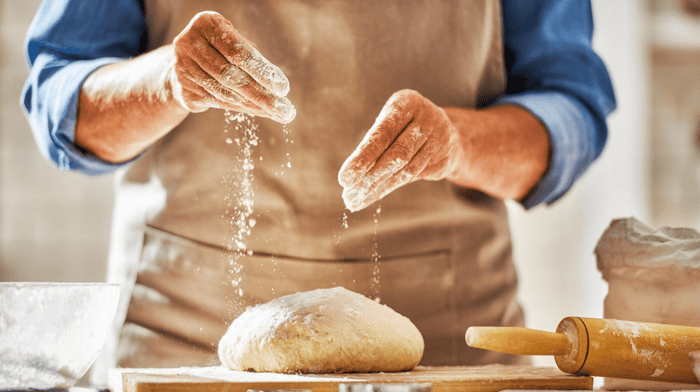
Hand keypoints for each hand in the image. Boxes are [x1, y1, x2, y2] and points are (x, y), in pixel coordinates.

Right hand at [169, 11, 294, 122]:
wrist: (187, 63)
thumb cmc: (222, 48)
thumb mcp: (236, 42)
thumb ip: (254, 59)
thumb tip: (278, 87)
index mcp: (206, 24)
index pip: (237, 51)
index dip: (262, 71)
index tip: (284, 88)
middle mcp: (188, 44)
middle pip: (231, 76)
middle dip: (262, 95)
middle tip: (286, 110)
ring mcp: (182, 69)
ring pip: (225, 93)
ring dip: (255, 105)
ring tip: (278, 113)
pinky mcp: (184, 91)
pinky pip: (218, 103)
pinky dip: (242, 109)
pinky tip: (260, 112)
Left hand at [338, 89, 460, 210]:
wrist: (445, 130)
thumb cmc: (404, 125)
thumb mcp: (389, 124)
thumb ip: (373, 143)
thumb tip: (351, 177)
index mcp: (408, 102)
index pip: (383, 134)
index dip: (363, 158)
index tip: (344, 179)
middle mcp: (427, 117)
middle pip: (396, 154)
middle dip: (369, 177)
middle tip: (349, 196)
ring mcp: (440, 138)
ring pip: (406, 170)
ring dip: (378, 188)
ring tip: (356, 200)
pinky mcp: (445, 158)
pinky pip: (414, 176)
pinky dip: (390, 188)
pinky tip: (373, 196)